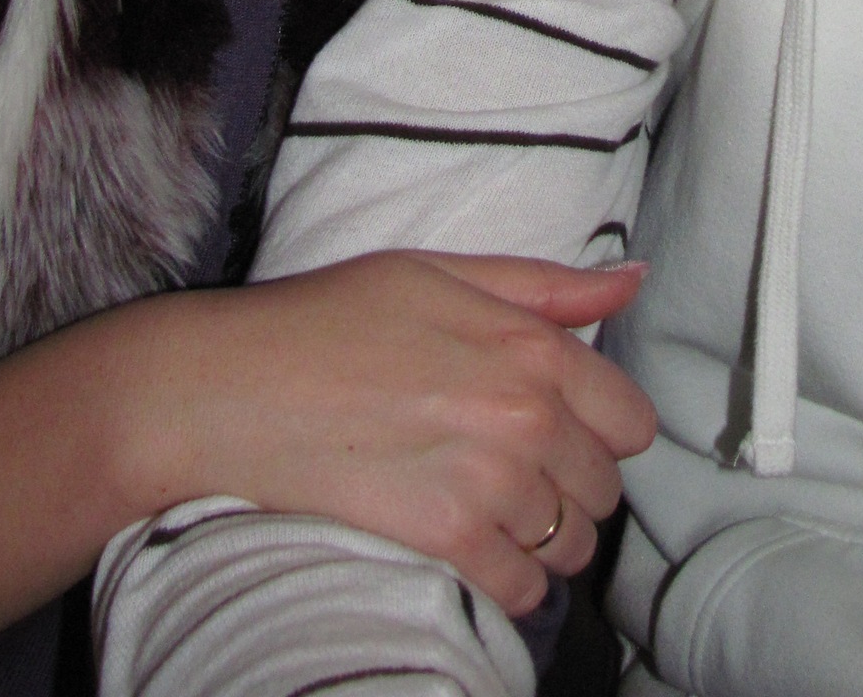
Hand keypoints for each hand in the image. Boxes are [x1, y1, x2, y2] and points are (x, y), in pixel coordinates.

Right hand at [125, 251, 656, 615]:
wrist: (229, 389)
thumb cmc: (329, 317)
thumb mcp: (438, 272)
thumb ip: (544, 286)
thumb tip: (633, 282)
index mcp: (532, 347)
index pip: (631, 419)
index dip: (602, 428)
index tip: (563, 431)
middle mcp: (526, 416)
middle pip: (605, 487)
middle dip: (573, 485)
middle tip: (519, 473)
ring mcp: (490, 482)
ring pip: (572, 545)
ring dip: (545, 539)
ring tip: (496, 515)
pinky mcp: (446, 540)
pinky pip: (524, 591)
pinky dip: (512, 585)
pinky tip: (479, 557)